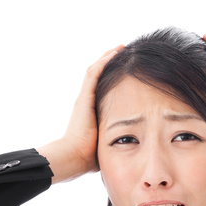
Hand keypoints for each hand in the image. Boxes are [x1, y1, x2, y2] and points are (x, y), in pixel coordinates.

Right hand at [39, 45, 123, 182]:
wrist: (74, 157)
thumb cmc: (88, 157)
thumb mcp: (105, 143)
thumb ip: (114, 139)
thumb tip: (131, 145)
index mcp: (89, 112)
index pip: (99, 89)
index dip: (109, 77)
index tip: (123, 71)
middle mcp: (85, 102)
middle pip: (97, 76)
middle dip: (109, 63)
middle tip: (122, 53)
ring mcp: (84, 98)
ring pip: (95, 71)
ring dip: (107, 57)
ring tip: (120, 48)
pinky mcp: (84, 98)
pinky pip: (94, 73)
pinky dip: (104, 62)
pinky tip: (115, 52)